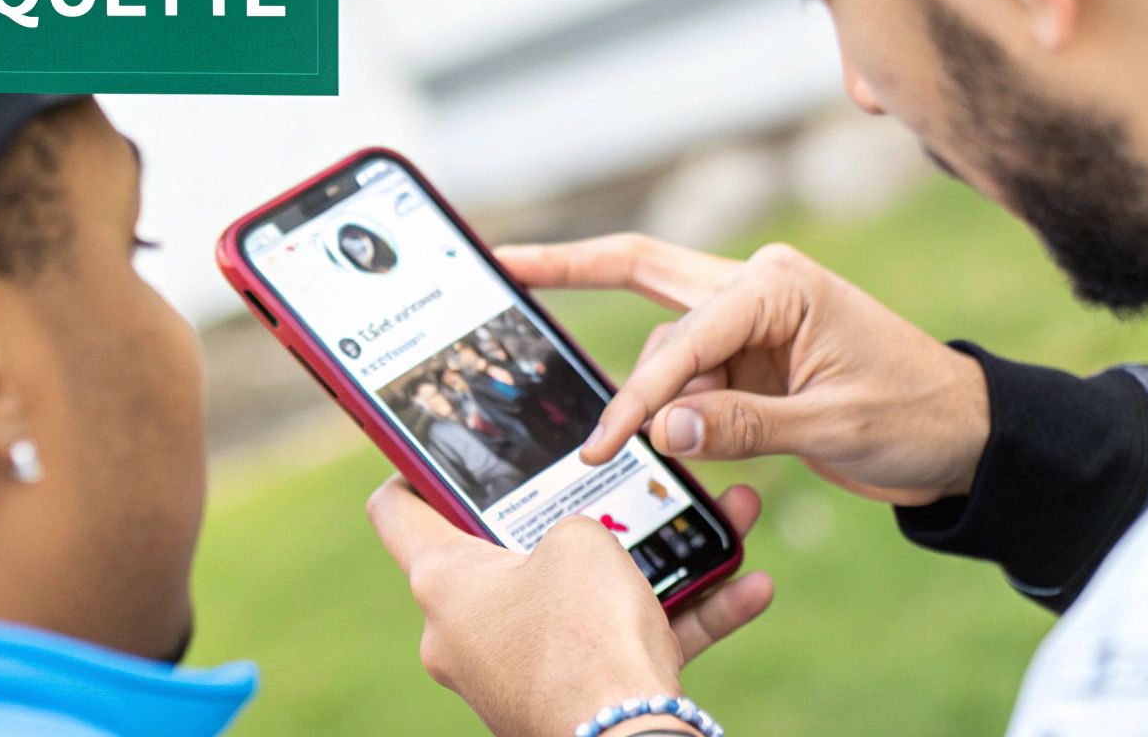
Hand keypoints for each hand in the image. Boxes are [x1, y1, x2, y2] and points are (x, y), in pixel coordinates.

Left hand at [367, 476, 772, 736]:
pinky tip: (748, 585)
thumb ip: (575, 520)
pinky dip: (680, 616)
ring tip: (715, 520)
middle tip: (611, 478)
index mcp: (443, 581)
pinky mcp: (569, 701)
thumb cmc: (584, 631)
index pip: (398, 512)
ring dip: (651, 563)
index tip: (446, 447)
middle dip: (574, 515)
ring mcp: (516, 673)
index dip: (415, 469)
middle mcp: (466, 632)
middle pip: (509, 554)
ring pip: (586, 600)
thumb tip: (581, 547)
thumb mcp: (581, 537)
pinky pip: (623, 645)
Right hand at [497, 235, 990, 505]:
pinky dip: (662, 406)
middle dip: (570, 268)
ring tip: (610, 449)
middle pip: (643, 270)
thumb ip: (742, 427)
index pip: (684, 335)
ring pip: (664, 346)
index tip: (601, 445)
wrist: (964, 436)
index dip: (637, 394)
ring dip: (644, 395)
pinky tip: (638, 432)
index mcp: (779, 285)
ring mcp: (751, 323)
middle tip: (500, 261)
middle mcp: (757, 289)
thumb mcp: (833, 429)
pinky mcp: (750, 360)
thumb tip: (661, 429)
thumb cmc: (916, 417)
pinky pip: (686, 377)